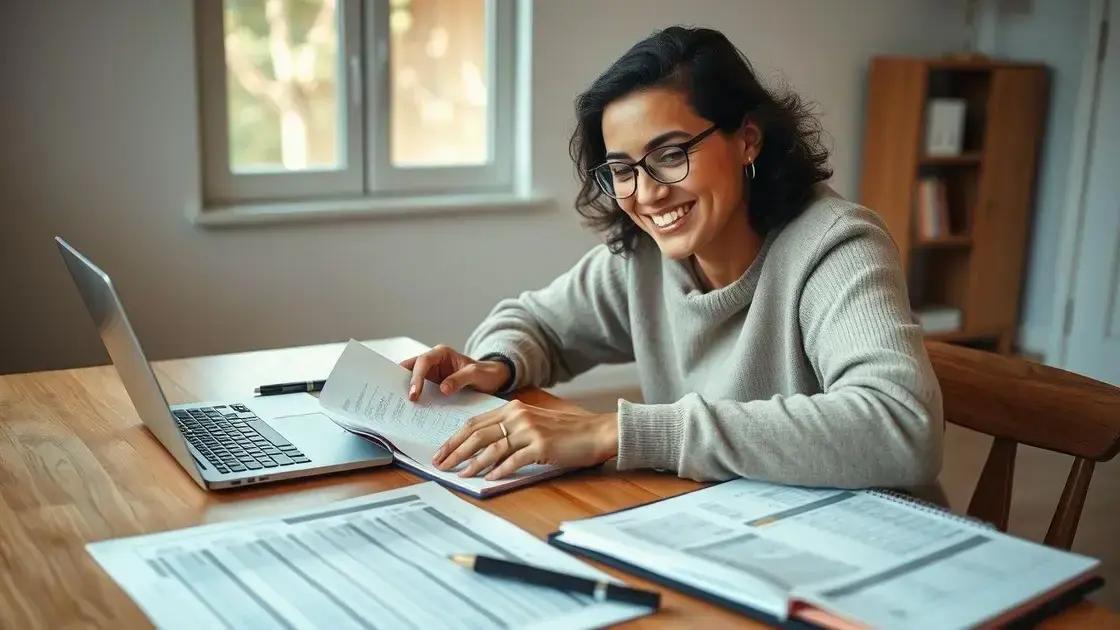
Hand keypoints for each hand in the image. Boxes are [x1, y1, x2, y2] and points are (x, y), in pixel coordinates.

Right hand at [399, 344, 510, 400]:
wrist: (492, 380)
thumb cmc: (486, 373)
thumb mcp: (477, 374)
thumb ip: (461, 379)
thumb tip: (443, 389)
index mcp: (442, 353)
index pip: (423, 362)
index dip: (416, 377)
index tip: (414, 394)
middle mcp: (433, 362)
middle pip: (411, 368)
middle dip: (402, 382)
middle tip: (396, 398)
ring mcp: (431, 375)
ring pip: (412, 380)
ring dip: (405, 391)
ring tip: (398, 406)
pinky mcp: (432, 387)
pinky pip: (420, 392)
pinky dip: (415, 399)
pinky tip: (411, 411)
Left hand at [432, 399, 618, 479]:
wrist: (596, 432)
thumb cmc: (567, 431)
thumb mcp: (535, 423)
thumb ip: (511, 429)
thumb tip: (485, 449)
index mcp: (514, 408)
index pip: (476, 423)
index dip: (455, 438)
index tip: (442, 451)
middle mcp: (519, 416)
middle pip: (478, 434)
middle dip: (455, 451)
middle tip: (441, 465)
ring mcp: (530, 430)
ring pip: (492, 448)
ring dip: (473, 463)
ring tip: (460, 474)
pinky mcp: (541, 446)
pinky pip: (513, 460)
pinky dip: (499, 470)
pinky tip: (489, 479)